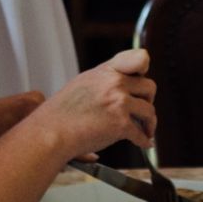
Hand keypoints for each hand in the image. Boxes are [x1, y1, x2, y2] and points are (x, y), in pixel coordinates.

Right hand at [31, 48, 157, 156]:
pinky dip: (144, 141)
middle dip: (149, 101)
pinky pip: (141, 133)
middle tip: (143, 111)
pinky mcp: (120, 124)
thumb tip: (122, 87)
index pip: (139, 58)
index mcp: (106, 71)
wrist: (52, 131)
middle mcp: (115, 83)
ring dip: (150, 123)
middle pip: (149, 87)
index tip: (143, 80)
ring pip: (149, 111)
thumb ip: (104, 80)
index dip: (144, 70)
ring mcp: (119, 103)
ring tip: (146, 130)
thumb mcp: (83, 83)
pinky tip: (143, 143)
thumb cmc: (62, 112)